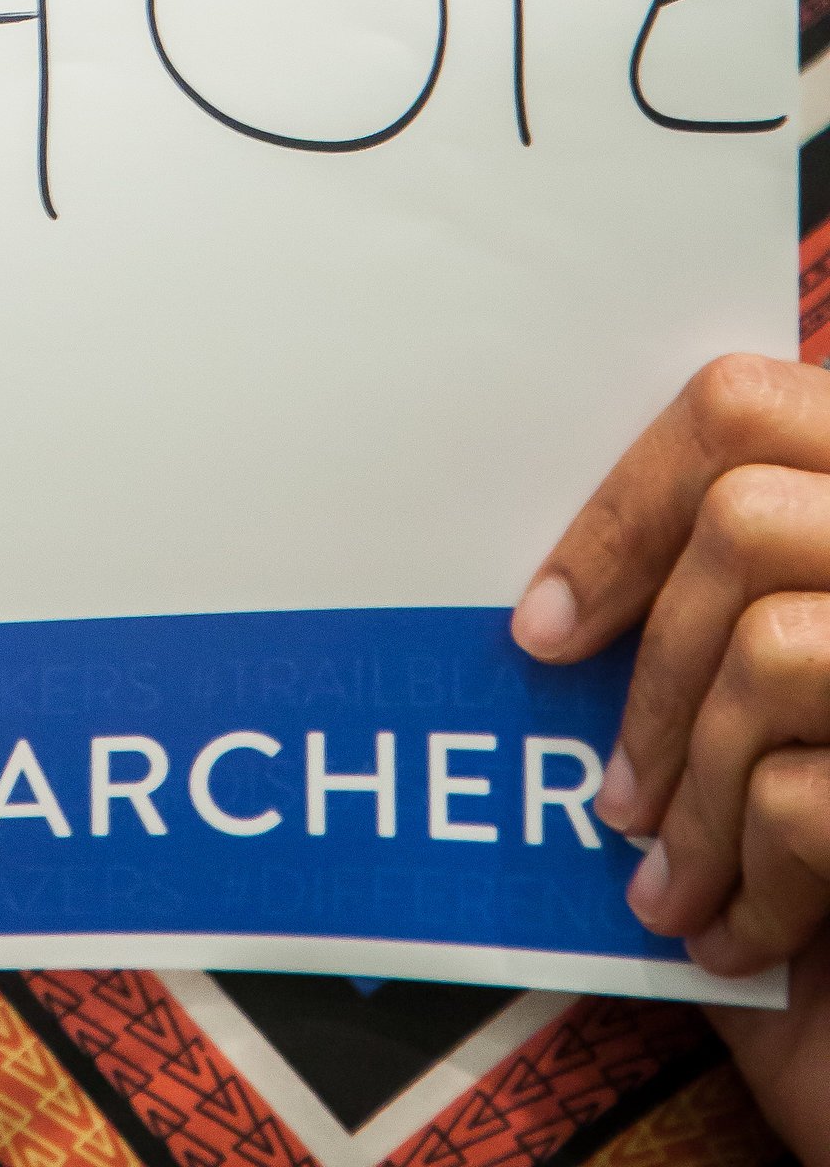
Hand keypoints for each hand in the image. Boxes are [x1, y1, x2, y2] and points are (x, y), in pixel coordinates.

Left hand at [514, 353, 829, 991]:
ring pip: (777, 655)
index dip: (623, 507)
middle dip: (652, 669)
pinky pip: (808, 794)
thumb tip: (541, 594)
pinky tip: (731, 936)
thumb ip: (710, 608)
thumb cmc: (829, 885)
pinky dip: (750, 880)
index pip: (738, 406)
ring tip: (663, 880)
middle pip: (747, 521)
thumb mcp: (777, 690)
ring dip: (692, 795)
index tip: (545, 625)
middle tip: (611, 790)